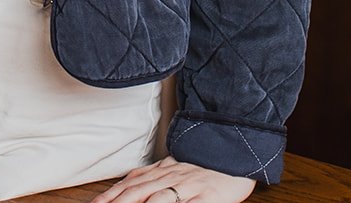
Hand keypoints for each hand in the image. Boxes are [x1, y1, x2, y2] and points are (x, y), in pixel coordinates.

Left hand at [88, 157, 255, 202]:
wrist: (239, 151)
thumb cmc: (207, 164)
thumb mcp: (176, 166)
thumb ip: (153, 175)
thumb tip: (128, 185)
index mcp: (163, 169)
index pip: (131, 183)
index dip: (111, 195)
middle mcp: (172, 176)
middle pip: (138, 192)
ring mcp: (189, 186)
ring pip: (158, 200)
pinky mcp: (207, 196)